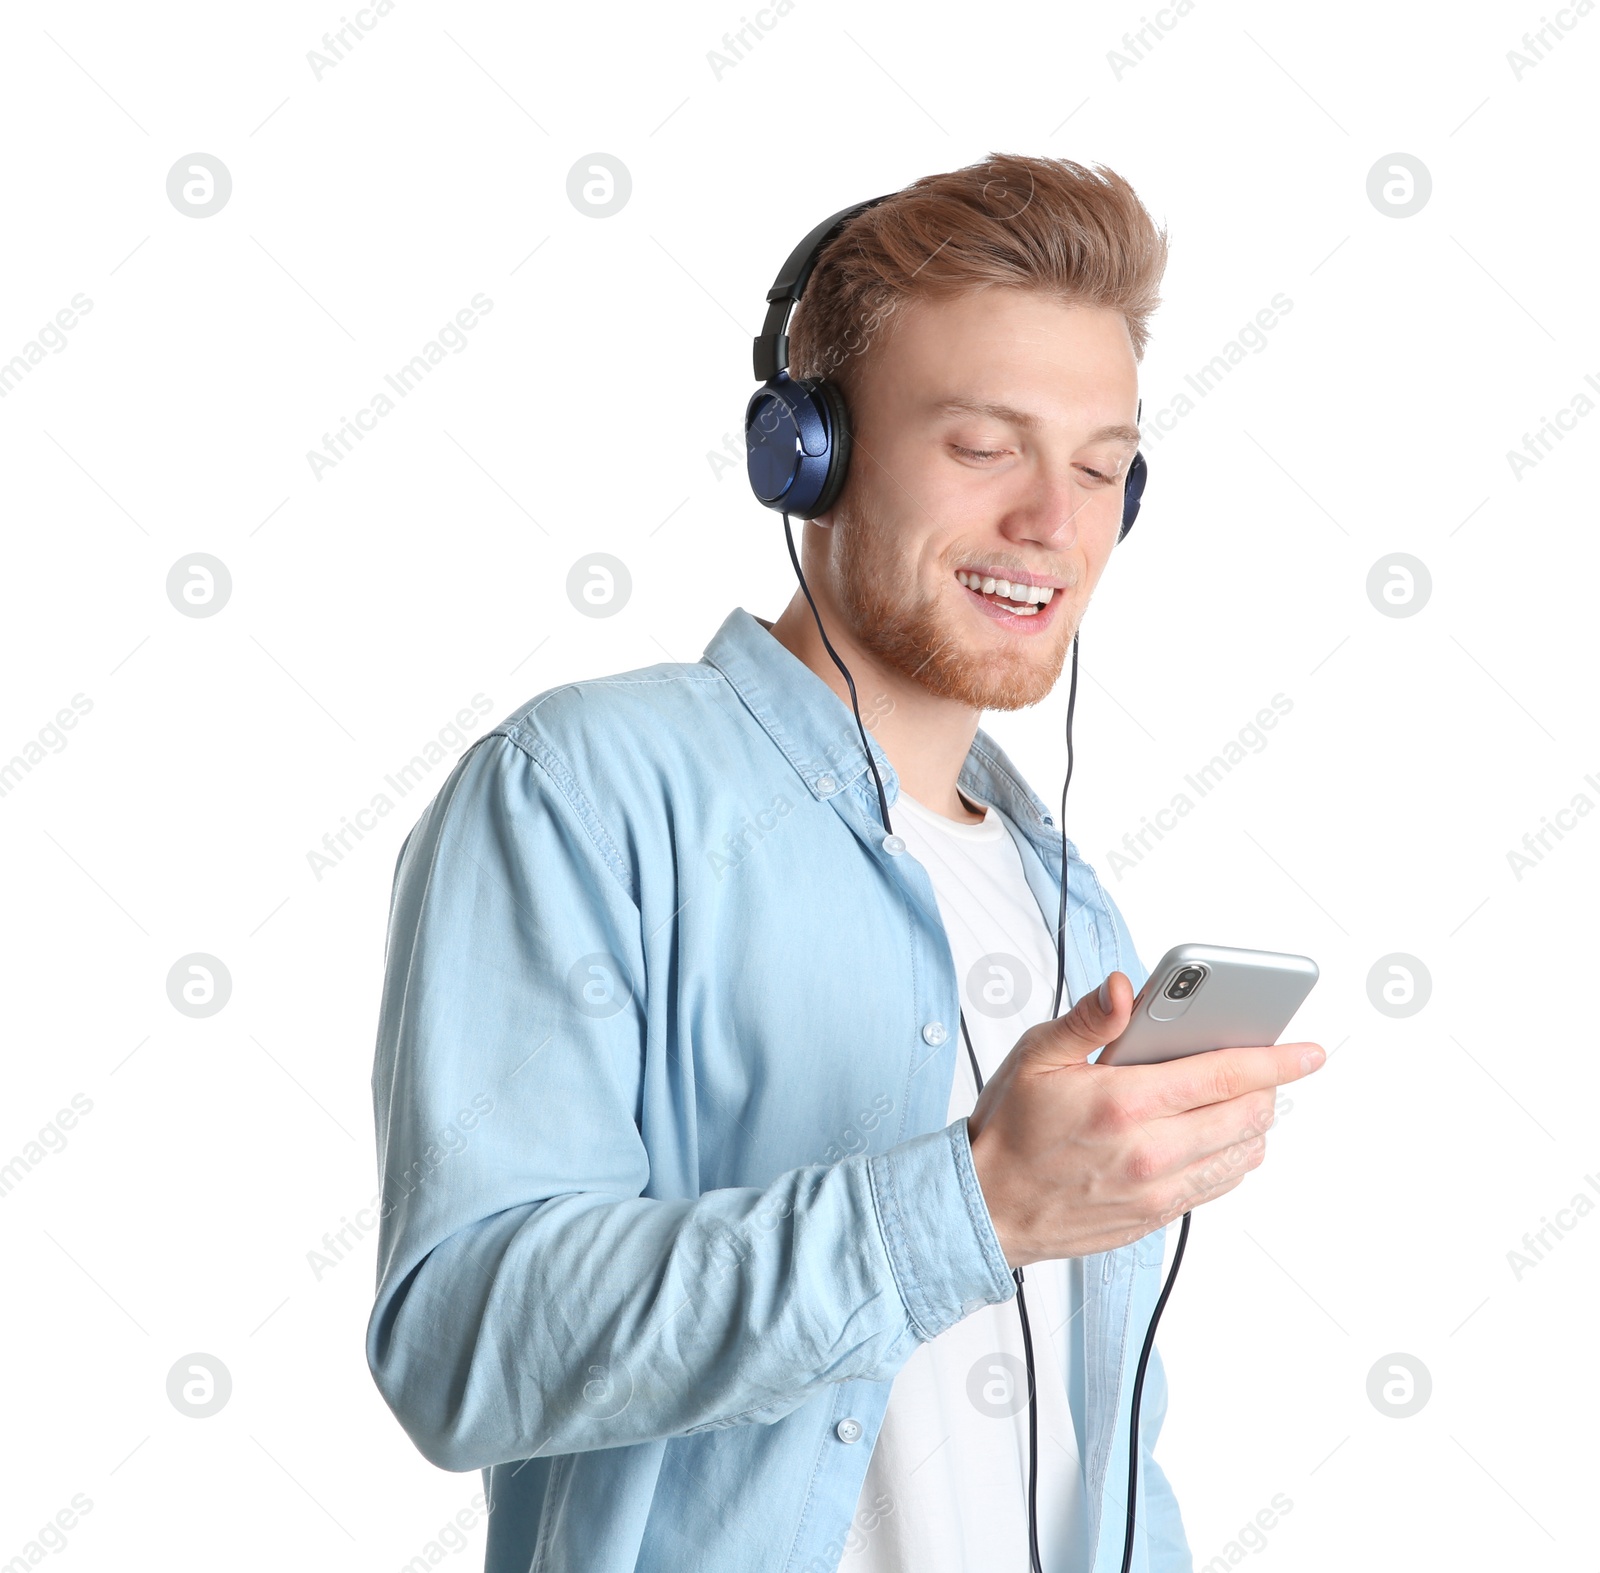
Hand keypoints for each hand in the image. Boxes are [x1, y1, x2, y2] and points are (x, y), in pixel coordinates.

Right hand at [966, 971, 1324, 1266]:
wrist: (988, 1206)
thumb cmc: (1010, 1128)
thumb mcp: (1037, 1056)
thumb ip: (1088, 1019)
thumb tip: (1125, 986)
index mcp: (1124, 1102)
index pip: (1225, 1075)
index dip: (1276, 1059)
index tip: (1307, 1051)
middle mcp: (1148, 1151)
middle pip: (1247, 1115)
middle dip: (1267, 1086)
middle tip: (1264, 1066)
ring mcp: (1156, 1189)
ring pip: (1241, 1155)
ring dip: (1254, 1123)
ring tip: (1242, 1099)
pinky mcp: (1156, 1217)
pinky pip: (1219, 1186)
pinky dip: (1234, 1159)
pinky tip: (1220, 1138)